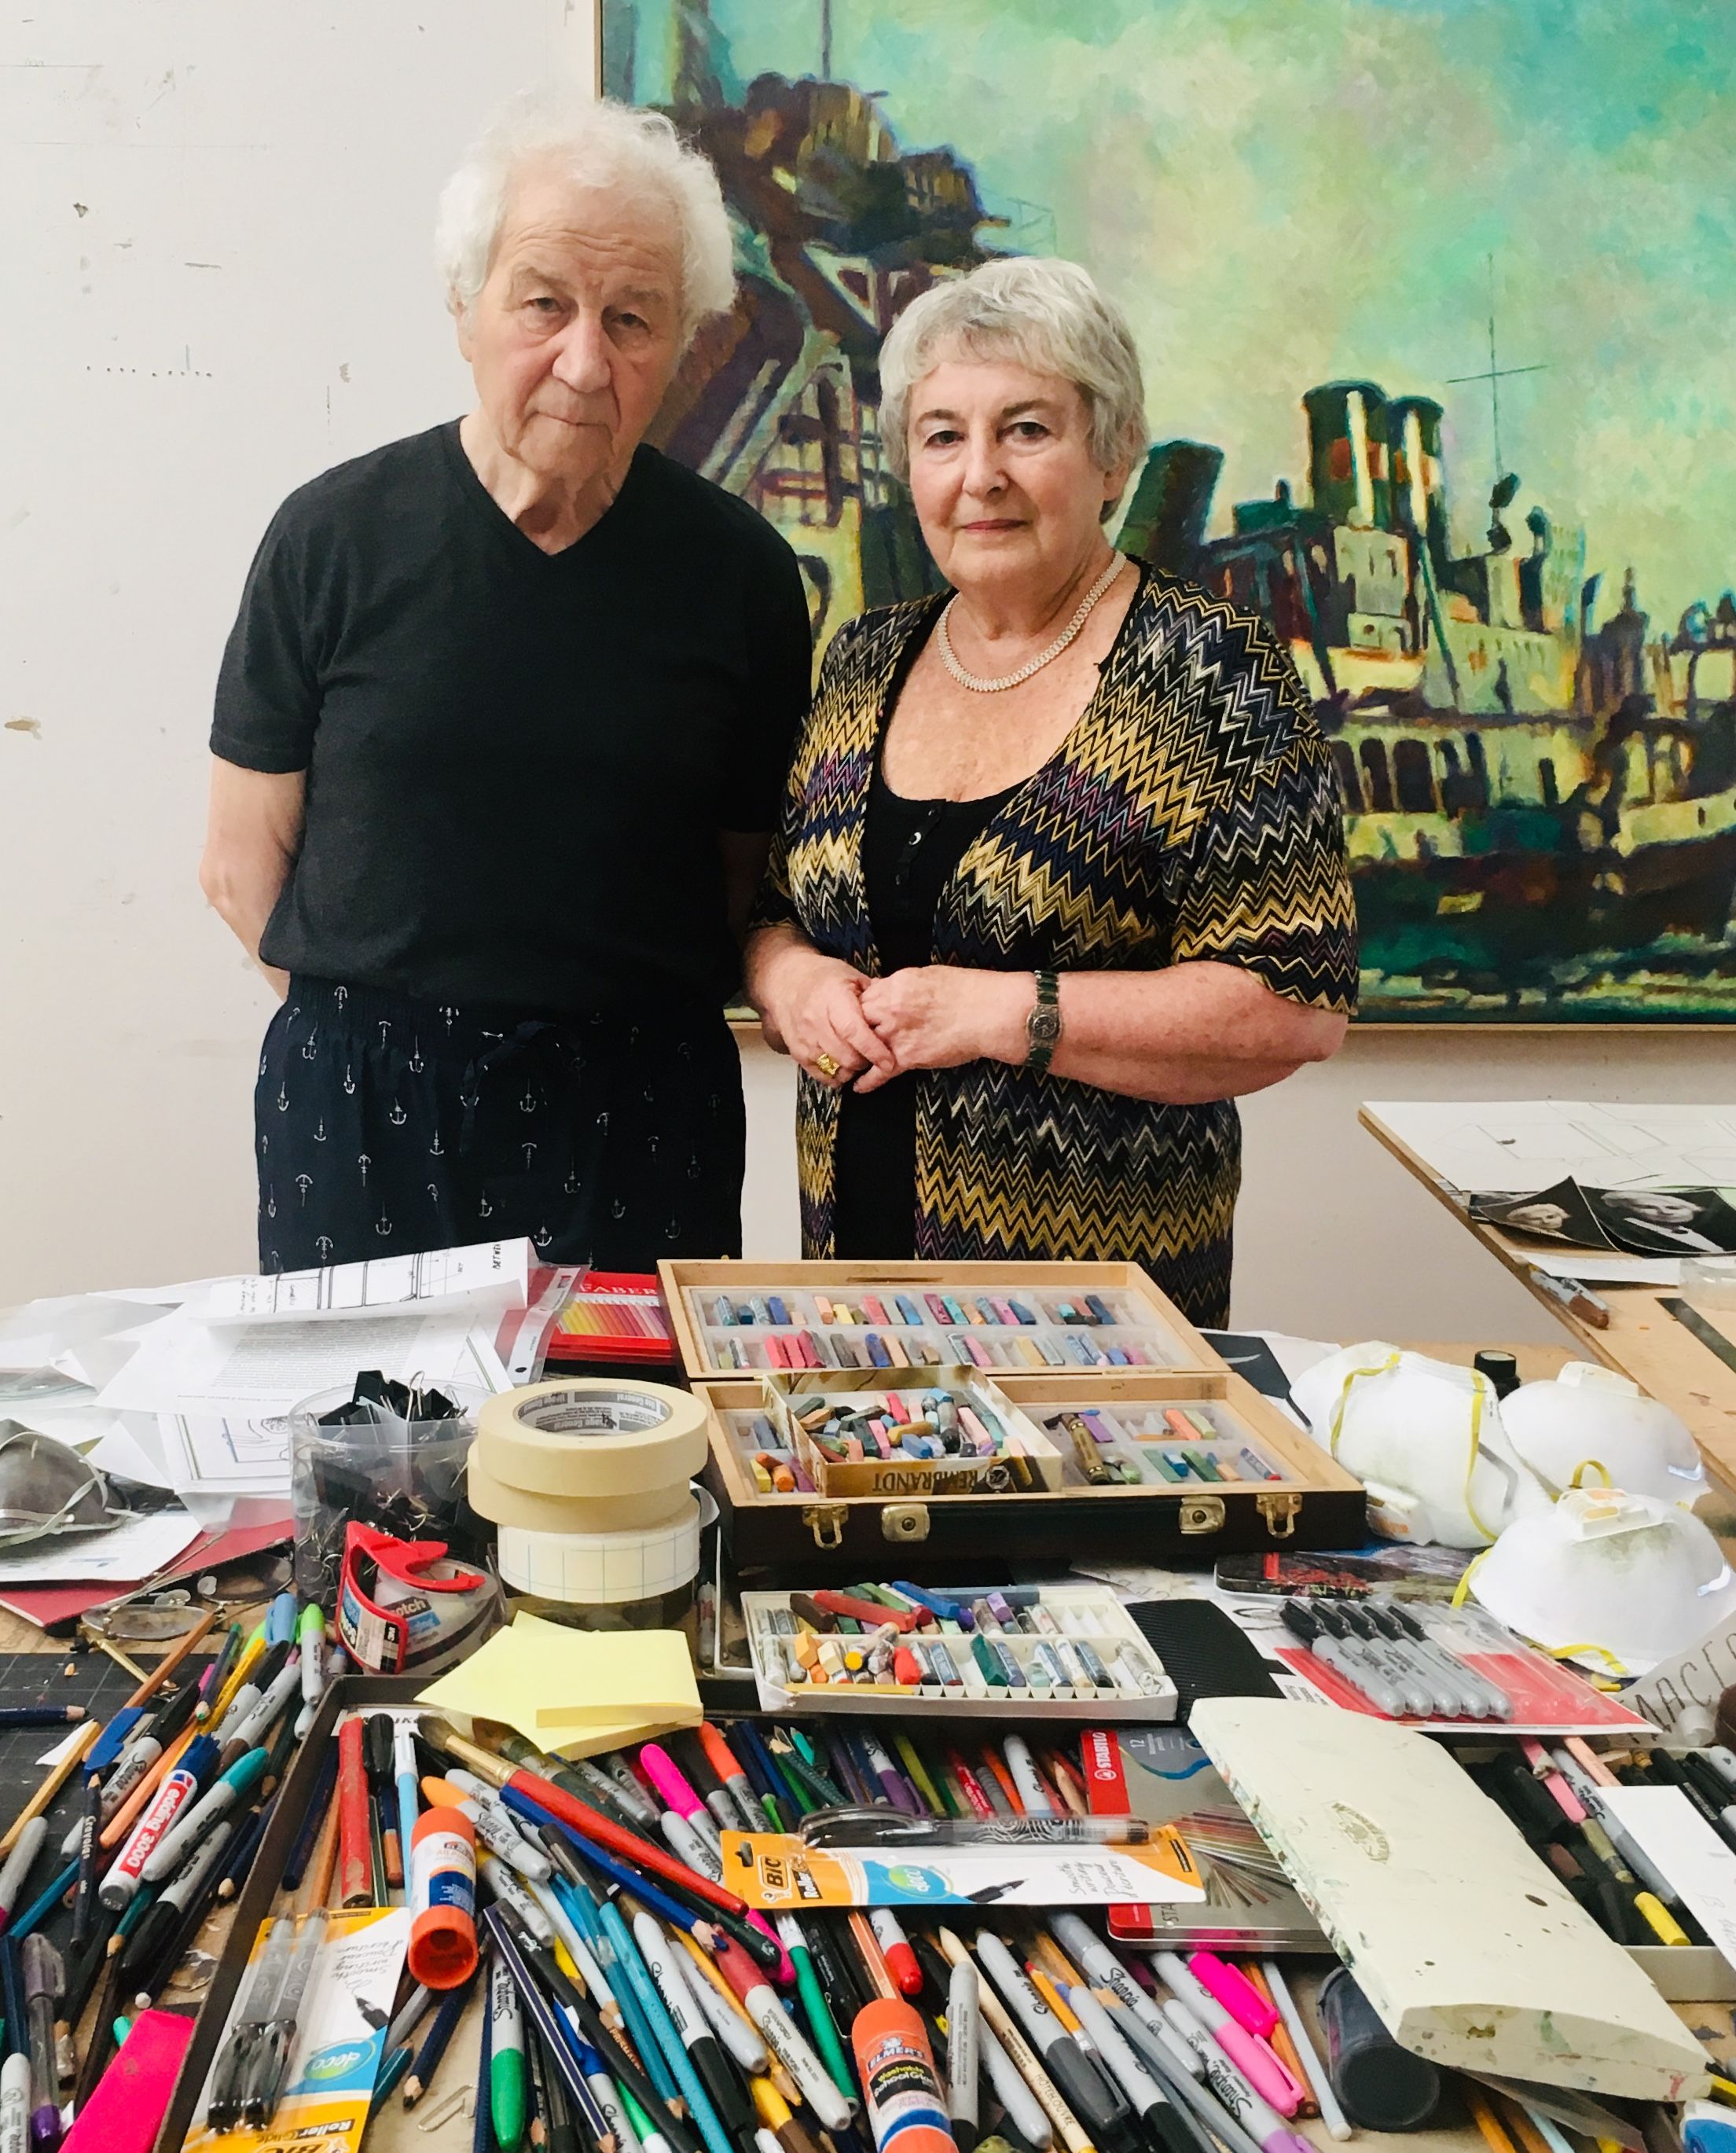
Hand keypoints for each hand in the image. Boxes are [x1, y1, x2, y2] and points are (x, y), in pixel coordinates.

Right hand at [759, 949, 898, 1088]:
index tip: (889, 1060)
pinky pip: (822, 1076)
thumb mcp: (851, 976)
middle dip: (867, 1062)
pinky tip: (845, 1065)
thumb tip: (896, 1009)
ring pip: (835, 1068)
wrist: (786, 981)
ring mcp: (805, 1039)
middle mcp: (816, 1020)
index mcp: (833, 998)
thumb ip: (875, 994)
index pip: (853, 1031)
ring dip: (853, 1070)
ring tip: (860, 1059)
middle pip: (847, 1055)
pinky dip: (837, 1076)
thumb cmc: (823, 978)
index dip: (873, 1049)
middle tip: (876, 1057)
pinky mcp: (798, 1053)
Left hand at [854, 966, 1028, 1094]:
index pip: (862, 996)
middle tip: (850, 1039)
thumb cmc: (967, 990)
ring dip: (856, 1055)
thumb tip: (892, 990)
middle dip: (851, 1030)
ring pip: (862, 1046)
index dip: (859, 1007)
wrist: (987, 1013)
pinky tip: (858, 1086)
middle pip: (855, 1020)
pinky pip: (879, 1072)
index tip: (859, 1014)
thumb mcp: (929, 975)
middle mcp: (890, 1009)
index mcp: (895, 985)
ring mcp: (896, 1034)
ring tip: (847, 1063)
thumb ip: (904, 984)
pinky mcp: (908, 1057)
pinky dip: (867, 1081)